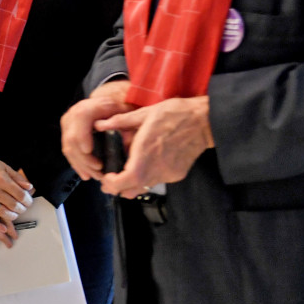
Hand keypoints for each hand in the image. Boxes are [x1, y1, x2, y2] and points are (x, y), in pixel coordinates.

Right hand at [0, 146, 33, 250]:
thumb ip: (17, 177)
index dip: (28, 200)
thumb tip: (29, 187)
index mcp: (1, 179)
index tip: (28, 201)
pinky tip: (3, 227)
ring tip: (15, 213)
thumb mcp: (4, 166)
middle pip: (14, 205)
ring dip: (13, 216)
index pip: (20, 195)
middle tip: (23, 207)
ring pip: (3, 212)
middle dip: (22, 208)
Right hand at [61, 79, 136, 180]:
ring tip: (96, 175)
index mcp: (87, 107)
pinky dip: (77, 164)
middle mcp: (73, 115)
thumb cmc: (118, 109)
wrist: (109, 107)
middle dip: (84, 158)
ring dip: (82, 165)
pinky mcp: (67, 135)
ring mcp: (68, 126)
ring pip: (69, 148)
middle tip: (99, 171)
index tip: (88, 151)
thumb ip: (123, 121)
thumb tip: (123, 136)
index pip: (79, 119)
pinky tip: (86, 174)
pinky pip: (68, 152)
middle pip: (72, 138)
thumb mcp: (124, 111)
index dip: (82, 135)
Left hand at [96, 96, 213, 198]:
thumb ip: (120, 121)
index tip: (106, 176)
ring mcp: (168, 174)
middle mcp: (156, 168)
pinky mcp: (177, 175)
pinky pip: (157, 181)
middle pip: (130, 191)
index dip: (111, 184)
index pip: (123, 181)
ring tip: (126, 171)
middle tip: (110, 178)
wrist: (204, 121)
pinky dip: (148, 177)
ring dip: (132, 184)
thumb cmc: (175, 114)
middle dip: (117, 187)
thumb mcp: (144, 113)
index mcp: (144, 153)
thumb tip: (100, 124)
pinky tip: (147, 164)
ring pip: (144, 188)